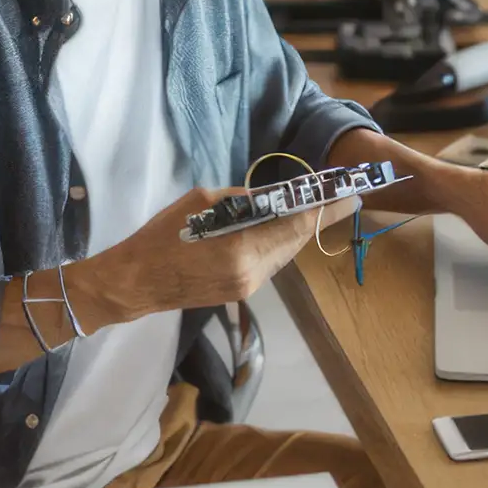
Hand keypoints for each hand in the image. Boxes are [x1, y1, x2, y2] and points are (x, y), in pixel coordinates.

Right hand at [71, 187, 360, 319]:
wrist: (137, 281)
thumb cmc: (162, 234)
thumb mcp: (202, 201)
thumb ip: (243, 200)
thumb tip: (274, 196)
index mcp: (241, 247)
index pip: (296, 225)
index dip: (326, 210)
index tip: (350, 195)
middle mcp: (252, 272)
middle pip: (296, 241)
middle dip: (319, 218)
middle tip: (342, 197)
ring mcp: (248, 286)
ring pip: (286, 253)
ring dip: (300, 231)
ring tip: (317, 209)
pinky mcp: (242, 292)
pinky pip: (271, 263)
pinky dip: (280, 243)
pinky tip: (283, 228)